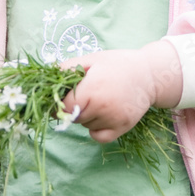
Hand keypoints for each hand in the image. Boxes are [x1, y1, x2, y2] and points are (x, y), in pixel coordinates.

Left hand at [61, 41, 181, 142]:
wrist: (149, 74)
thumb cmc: (117, 64)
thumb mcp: (92, 59)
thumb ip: (67, 68)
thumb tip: (45, 79)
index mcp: (92, 89)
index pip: (63, 107)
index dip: (59, 102)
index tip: (63, 95)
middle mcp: (102, 107)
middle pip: (74, 117)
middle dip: (74, 107)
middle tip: (86, 93)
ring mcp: (113, 120)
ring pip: (85, 126)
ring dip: (86, 116)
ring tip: (99, 99)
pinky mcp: (122, 128)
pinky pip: (98, 136)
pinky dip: (95, 128)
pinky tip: (102, 114)